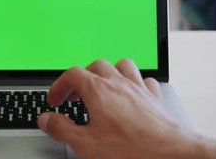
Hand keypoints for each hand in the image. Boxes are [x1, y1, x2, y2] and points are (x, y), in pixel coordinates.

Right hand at [37, 59, 201, 158]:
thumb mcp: (85, 143)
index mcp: (98, 90)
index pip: (72, 75)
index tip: (55, 101)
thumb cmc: (130, 149)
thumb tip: (47, 120)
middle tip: (75, 95)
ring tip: (103, 86)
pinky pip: (144, 80)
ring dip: (109, 72)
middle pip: (96, 66)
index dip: (59, 86)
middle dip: (82, 77)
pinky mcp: (153, 98)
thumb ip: (62, 129)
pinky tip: (131, 94)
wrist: (168, 152)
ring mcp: (138, 88)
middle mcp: (118, 83)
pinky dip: (135, 83)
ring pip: (122, 65)